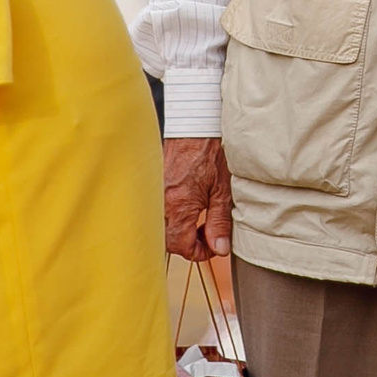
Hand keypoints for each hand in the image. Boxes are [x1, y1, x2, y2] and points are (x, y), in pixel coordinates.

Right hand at [164, 137, 232, 263]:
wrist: (196, 124)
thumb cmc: (210, 151)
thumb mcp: (223, 190)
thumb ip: (220, 222)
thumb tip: (219, 247)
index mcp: (179, 206)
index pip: (182, 246)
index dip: (200, 251)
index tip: (212, 245)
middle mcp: (161, 202)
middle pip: (168, 240)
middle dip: (187, 242)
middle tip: (205, 232)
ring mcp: (155, 193)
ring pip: (161, 226)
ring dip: (178, 229)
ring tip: (196, 218)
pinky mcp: (154, 183)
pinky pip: (157, 209)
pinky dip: (171, 214)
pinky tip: (185, 204)